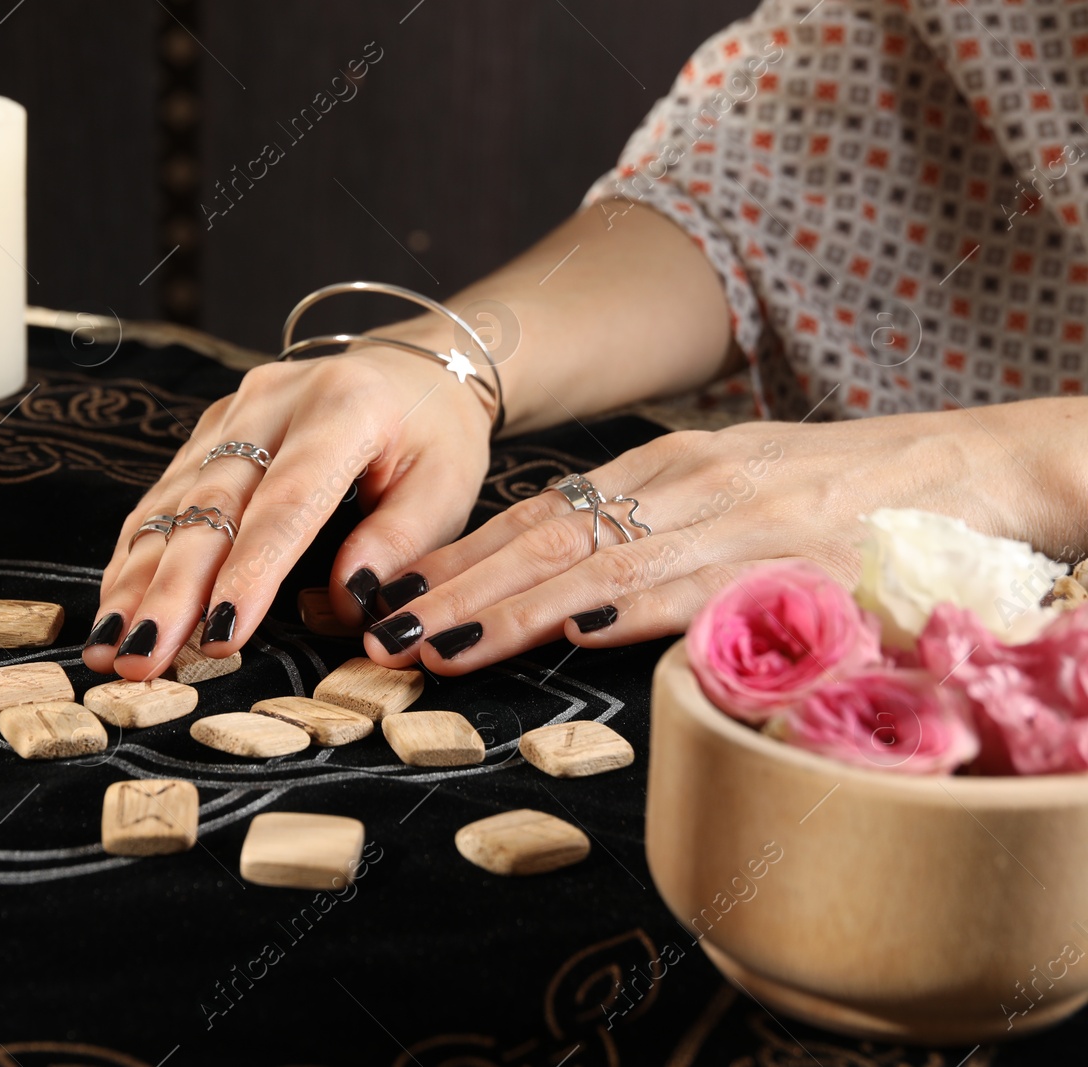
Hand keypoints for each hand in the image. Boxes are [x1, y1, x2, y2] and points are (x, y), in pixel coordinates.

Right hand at [84, 347, 493, 678]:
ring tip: (113, 647)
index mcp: (344, 408)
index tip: (222, 635)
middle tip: (143, 657)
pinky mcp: (209, 431)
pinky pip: (164, 498)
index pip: (288, 502)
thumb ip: (400, 544)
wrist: (411, 371)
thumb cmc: (435, 437)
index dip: (250, 572)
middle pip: (211, 505)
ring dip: (137, 580)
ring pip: (173, 503)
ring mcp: (232, 413)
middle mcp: (274, 402)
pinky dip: (137, 557)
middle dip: (171, 590)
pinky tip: (116, 607)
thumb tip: (346, 601)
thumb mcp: (447, 488)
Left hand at [359, 408, 1041, 671]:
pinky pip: (699, 586)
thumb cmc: (848, 495)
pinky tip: (571, 630)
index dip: (458, 558)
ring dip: (509, 608)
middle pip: (544, 537)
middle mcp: (686, 482)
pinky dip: (630, 608)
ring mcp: (738, 516)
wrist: (980, 468)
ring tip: (435, 644)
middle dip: (454, 588)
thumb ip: (662, 539)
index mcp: (665, 470)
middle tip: (377, 630)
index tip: (390, 594)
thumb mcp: (737, 498)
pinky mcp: (796, 555)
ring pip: (600, 563)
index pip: (537, 515)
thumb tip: (578, 595)